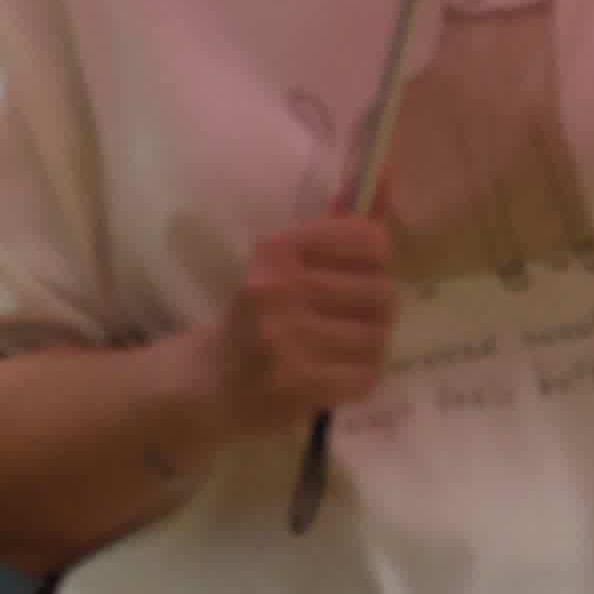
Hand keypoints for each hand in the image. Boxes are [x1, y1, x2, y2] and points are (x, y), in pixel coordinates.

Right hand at [203, 211, 401, 436]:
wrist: (210, 378)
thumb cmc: (254, 316)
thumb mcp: (280, 266)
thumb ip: (330, 240)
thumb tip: (383, 211)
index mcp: (275, 251)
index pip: (366, 242)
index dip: (375, 260)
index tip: (363, 271)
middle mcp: (280, 289)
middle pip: (379, 292)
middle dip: (376, 308)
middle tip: (357, 317)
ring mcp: (289, 338)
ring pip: (376, 335)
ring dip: (370, 344)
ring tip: (348, 347)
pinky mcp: (299, 382)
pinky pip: (364, 374)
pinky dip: (360, 376)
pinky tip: (340, 372)